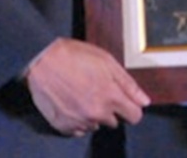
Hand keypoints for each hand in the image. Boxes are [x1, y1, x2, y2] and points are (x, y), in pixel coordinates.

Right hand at [25, 38, 149, 135]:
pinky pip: (78, 129)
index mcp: (110, 97)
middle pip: (114, 122)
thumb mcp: (107, 62)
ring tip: (82, 93)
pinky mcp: (63, 126)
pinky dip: (78, 119)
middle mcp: (96, 114)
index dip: (132, 108)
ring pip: (95, 125)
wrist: (42, 61)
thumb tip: (145, 101)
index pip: (134, 116)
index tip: (125, 101)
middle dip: (111, 108)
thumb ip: (128, 84)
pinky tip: (72, 102)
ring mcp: (79, 122)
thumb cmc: (75, 56)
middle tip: (98, 90)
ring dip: (93, 114)